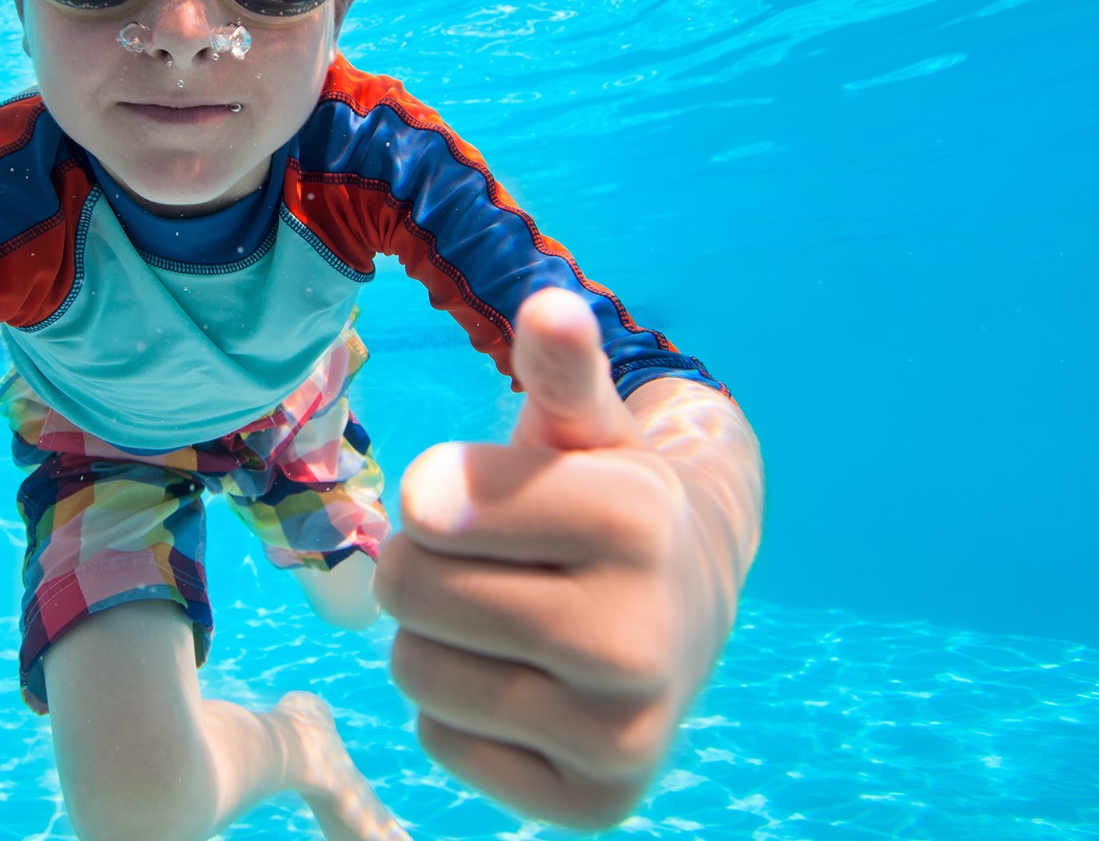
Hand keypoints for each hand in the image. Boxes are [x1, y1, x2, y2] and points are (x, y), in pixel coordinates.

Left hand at [376, 288, 736, 828]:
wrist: (690, 605)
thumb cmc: (607, 500)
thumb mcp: (586, 427)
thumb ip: (560, 370)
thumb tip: (549, 307)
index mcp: (637, 521)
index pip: (428, 507)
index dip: (435, 494)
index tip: (477, 495)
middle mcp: (641, 637)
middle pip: (408, 590)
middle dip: (426, 565)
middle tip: (489, 561)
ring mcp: (623, 732)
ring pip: (414, 672)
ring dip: (435, 638)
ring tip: (502, 618)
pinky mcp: (595, 801)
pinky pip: (440, 742)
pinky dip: (459, 711)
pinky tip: (522, 681)